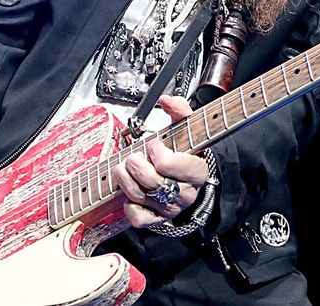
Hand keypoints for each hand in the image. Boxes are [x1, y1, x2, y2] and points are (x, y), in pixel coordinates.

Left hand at [112, 95, 209, 227]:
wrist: (192, 179)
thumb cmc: (188, 153)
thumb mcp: (188, 129)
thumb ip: (180, 111)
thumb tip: (167, 99)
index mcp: (196, 171)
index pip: (172, 165)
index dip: (158, 152)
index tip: (153, 143)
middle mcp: (184, 193)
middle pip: (154, 182)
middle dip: (136, 165)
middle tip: (133, 155)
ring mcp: (170, 208)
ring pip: (142, 197)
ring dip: (125, 179)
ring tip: (123, 166)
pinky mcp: (157, 219)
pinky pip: (138, 217)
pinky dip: (128, 204)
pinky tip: (130, 192)